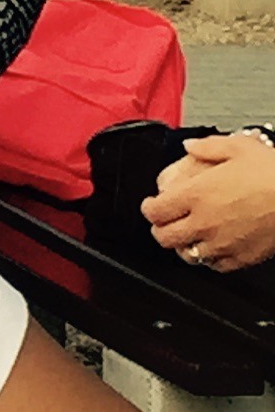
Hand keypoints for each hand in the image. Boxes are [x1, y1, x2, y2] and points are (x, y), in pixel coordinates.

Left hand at [144, 132, 274, 270]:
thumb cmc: (274, 174)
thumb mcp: (238, 147)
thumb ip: (208, 146)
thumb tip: (191, 145)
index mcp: (196, 194)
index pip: (155, 210)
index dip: (148, 208)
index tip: (151, 205)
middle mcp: (204, 222)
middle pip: (164, 237)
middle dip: (159, 229)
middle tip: (163, 223)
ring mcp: (221, 244)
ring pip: (187, 255)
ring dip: (182, 245)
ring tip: (185, 237)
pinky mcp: (240, 258)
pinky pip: (214, 266)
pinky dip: (208, 259)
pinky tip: (212, 249)